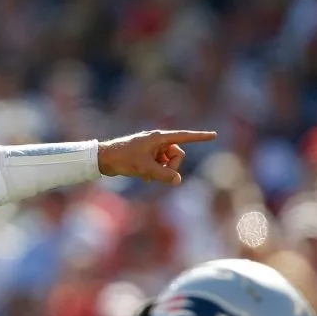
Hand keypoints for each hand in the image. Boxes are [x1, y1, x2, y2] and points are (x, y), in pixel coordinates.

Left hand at [98, 130, 216, 184]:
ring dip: (162, 170)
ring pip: (168, 161)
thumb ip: (164, 175)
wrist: (102, 159)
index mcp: (159, 138)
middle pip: (177, 154)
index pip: (184, 137)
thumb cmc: (123, 159)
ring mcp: (151, 148)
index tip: (214, 135)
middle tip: (159, 175)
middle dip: (172, 166)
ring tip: (148, 177)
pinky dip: (155, 171)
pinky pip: (159, 164)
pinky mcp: (145, 155)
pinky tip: (145, 178)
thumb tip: (178, 180)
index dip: (199, 137)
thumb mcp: (145, 168)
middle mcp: (157, 141)